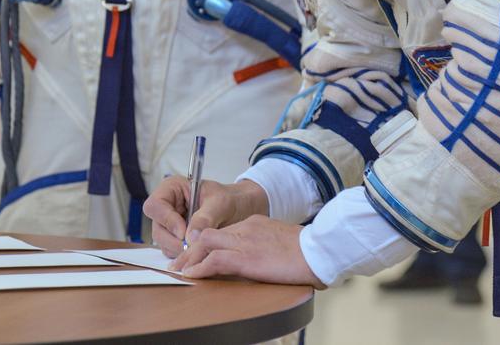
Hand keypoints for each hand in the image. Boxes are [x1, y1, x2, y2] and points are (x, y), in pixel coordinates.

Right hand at [144, 177, 268, 257]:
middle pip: (157, 227)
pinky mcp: (176, 238)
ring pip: (163, 242)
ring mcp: (170, 224)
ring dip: (180, 250)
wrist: (242, 209)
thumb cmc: (231, 199)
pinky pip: (173, 250)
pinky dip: (184, 255)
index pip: (155, 205)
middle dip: (174, 241)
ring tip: (201, 247)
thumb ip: (205, 217)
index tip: (184, 232)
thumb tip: (190, 237)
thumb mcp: (221, 203)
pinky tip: (200, 251)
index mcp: (173, 188)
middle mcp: (167, 206)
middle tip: (193, 248)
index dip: (166, 220)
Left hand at [173, 214, 322, 286]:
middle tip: (179, 264)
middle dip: (191, 250)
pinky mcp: (246, 257)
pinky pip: (215, 260)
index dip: (205, 243)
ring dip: (189, 259)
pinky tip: (192, 276)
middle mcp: (246, 227)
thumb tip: (264, 260)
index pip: (222, 231)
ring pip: (206, 243)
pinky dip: (200, 268)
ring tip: (179, 272)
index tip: (196, 254)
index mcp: (255, 223)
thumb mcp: (283, 242)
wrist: (320, 250)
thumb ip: (267, 246)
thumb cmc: (309, 251)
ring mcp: (245, 241)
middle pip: (208, 234)